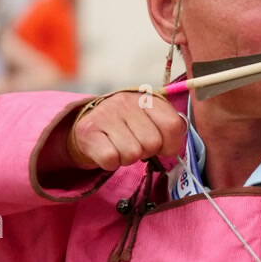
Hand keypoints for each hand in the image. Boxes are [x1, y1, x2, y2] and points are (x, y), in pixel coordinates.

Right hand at [67, 92, 186, 170]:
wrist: (90, 128)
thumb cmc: (128, 128)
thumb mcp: (151, 122)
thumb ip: (169, 130)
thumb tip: (172, 149)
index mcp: (147, 99)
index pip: (172, 125)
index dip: (171, 144)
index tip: (162, 146)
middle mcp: (125, 102)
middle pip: (152, 143)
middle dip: (147, 152)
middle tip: (135, 145)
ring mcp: (105, 114)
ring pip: (132, 153)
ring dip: (128, 158)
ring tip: (120, 147)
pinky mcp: (88, 131)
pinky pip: (111, 159)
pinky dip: (111, 163)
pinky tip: (108, 151)